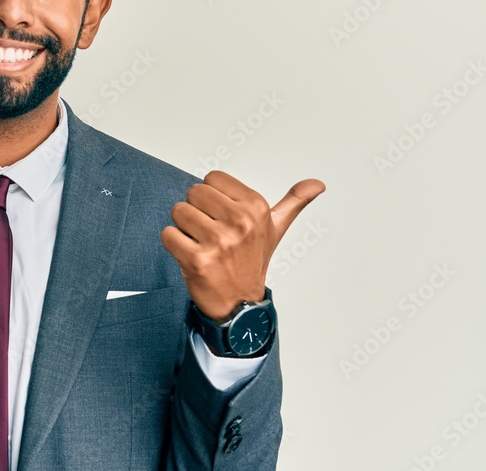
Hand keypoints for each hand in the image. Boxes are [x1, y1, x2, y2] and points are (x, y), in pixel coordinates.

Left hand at [160, 170, 324, 321]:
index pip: (212, 178)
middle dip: (196, 211)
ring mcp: (219, 242)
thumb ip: (294, 202)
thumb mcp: (276, 230)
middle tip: (210, 233)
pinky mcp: (197, 259)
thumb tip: (318, 183)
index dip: (212, 198)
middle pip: (193, 192)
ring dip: (183, 228)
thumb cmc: (252, 262)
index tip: (223, 217)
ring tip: (201, 245)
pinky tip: (190, 255)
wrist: (241, 306)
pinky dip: (173, 243)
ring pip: (178, 211)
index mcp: (257, 207)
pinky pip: (167, 234)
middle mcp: (240, 222)